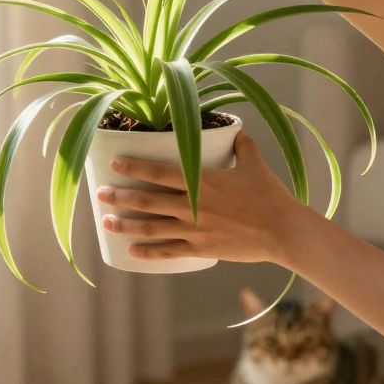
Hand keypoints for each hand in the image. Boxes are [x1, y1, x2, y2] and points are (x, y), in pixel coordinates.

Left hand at [95, 132, 316, 265]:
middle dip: (120, 196)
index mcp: (201, 181)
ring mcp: (195, 230)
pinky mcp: (201, 249)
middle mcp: (192, 206)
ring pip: (152, 227)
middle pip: (147, 201)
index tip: (114, 163)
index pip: (159, 172)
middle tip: (100, 194)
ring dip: (125, 224)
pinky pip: (168, 252)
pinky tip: (131, 251)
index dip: (134, 166)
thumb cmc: (270, 195)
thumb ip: (243, 146)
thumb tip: (238, 131)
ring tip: (105, 221)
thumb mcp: (255, 164)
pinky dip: (147, 252)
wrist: (283, 231)